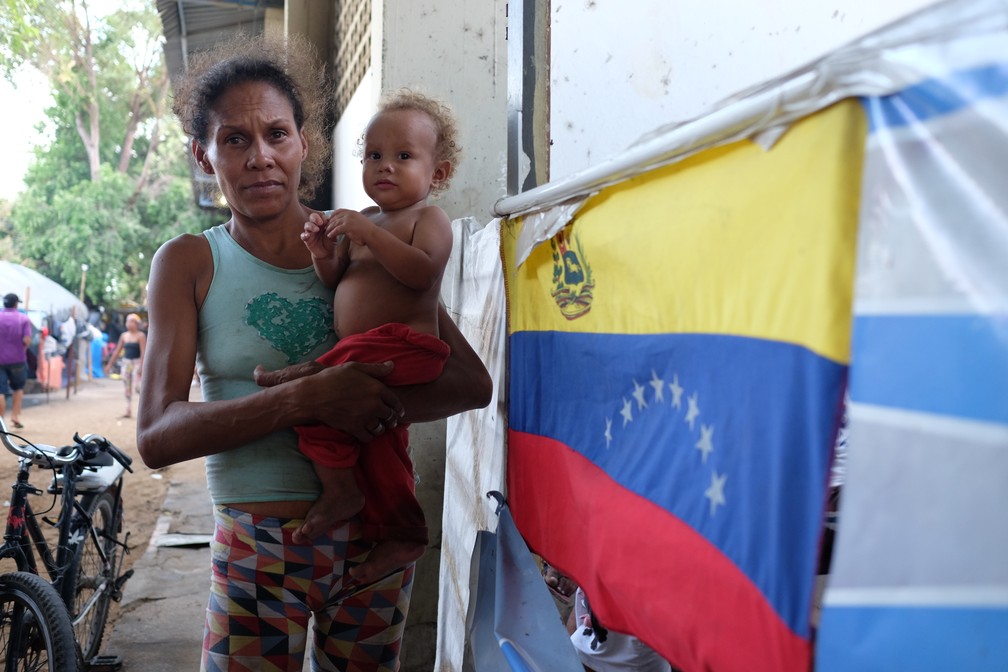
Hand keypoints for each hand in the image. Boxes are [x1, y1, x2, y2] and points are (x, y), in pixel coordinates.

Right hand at [258, 360, 403, 442]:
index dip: (398, 408)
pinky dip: (368, 436)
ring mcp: (365, 418)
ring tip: (378, 428)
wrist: (314, 395)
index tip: (398, 412)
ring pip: (380, 429)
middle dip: (391, 420)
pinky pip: (368, 437)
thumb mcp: (354, 367)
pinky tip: (366, 433)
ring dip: (380, 429)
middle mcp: (374, 404)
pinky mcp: (354, 428)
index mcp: (377, 388)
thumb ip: (375, 368)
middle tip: (390, 422)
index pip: (395, 402)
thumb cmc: (333, 378)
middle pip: (390, 417)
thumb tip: (392, 365)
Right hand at [301, 212, 336, 257]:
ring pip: (307, 225)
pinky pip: (303, 236)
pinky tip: (307, 235)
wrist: (327, 253)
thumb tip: (336, 222)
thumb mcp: (334, 234)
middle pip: (312, 217)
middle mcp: (315, 225)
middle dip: (315, 218)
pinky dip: (304, 235)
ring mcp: (310, 232)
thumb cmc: (330, 242)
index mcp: (322, 223)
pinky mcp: (307, 239)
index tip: (326, 220)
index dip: (322, 217)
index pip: (320, 215)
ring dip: (311, 226)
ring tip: (316, 229)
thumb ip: (334, 229)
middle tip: (320, 222)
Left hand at [326, 209, 373, 245]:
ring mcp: (348, 219)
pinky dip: (332, 233)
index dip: (333, 215)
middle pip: (335, 217)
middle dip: (329, 223)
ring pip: (334, 223)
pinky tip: (329, 236)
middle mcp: (350, 214)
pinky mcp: (347, 226)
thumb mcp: (360, 222)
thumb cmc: (368, 232)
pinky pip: (336, 229)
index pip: (339, 211)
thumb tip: (347, 224)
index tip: (329, 220)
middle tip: (325, 228)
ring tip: (326, 233)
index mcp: (353, 212)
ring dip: (329, 228)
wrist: (373, 235)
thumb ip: (353, 221)